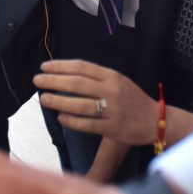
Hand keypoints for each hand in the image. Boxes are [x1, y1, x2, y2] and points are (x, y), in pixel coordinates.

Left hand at [35, 60, 158, 145]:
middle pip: (77, 83)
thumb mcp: (119, 81)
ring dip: (58, 101)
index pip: (82, 67)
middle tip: (37, 81)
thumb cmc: (132, 99)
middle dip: (54, 81)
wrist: (155, 120)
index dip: (61, 66)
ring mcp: (112, 109)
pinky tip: (60, 117)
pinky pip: (87, 124)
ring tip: (43, 99)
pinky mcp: (112, 128)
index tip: (44, 66)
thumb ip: (97, 78)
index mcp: (112, 76)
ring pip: (80, 104)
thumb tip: (66, 75)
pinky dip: (71, 121)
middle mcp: (112, 90)